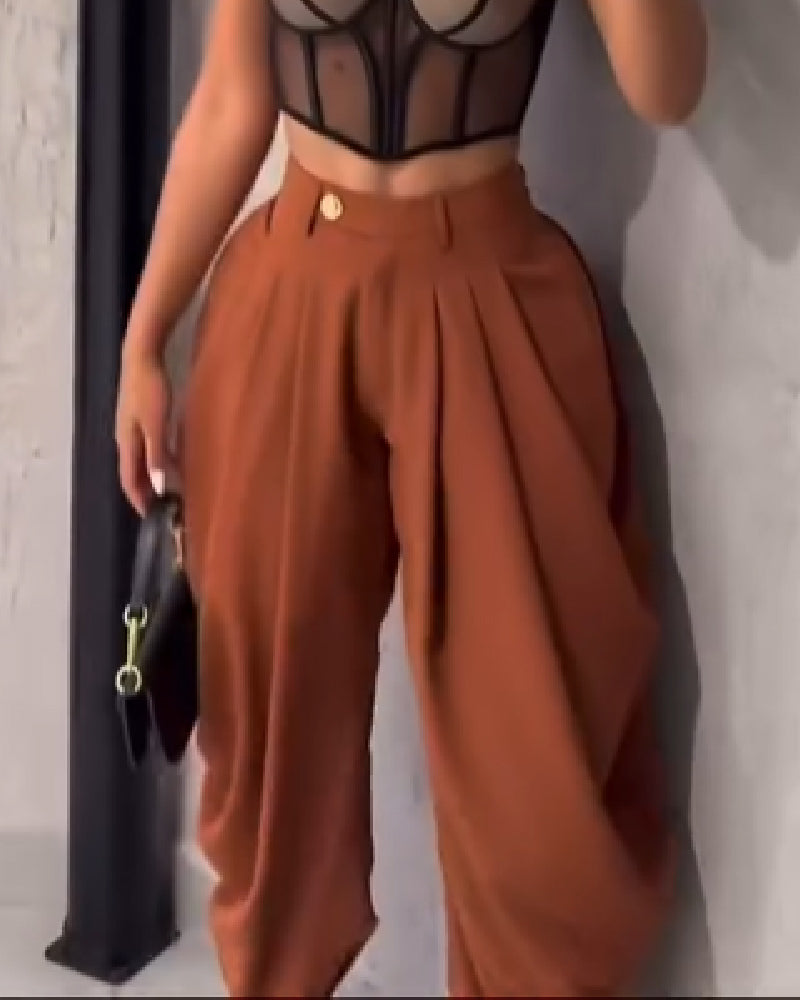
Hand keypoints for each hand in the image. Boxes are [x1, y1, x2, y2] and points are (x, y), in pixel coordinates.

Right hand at [115, 343, 173, 516]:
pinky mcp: (138, 415)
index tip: (151, 517)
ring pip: (138, 459)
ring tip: (167, 487)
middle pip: (131, 472)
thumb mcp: (156, 424)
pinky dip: (155, 458)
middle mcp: (123, 437)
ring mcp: (129, 425)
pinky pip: (144, 446)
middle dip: (144, 491)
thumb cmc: (150, 388)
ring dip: (150, 475)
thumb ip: (157, 455)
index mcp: (126, 442)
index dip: (138, 500)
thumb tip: (156, 487)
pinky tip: (169, 458)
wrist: (142, 355)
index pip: (128, 480)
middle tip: (162, 507)